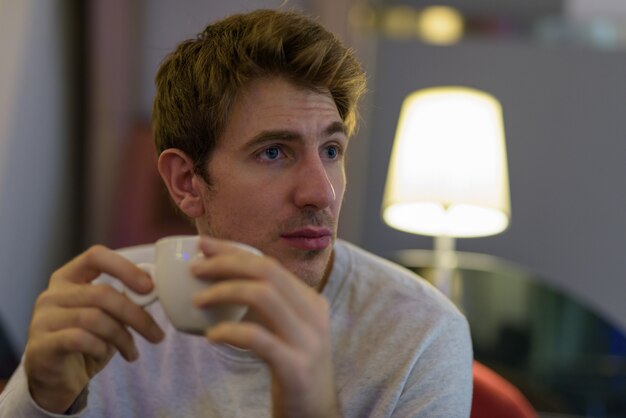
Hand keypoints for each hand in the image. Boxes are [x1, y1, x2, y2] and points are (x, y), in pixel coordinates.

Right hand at [23, 245, 164, 412]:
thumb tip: (153, 290)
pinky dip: (100, 348)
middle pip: (102, 293)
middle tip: (157, 333)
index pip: (96, 257)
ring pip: (94, 318)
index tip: (149, 287)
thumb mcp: (108, 316)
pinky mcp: (41, 345)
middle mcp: (52, 294)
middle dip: (136, 315)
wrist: (56, 378)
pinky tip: (104, 354)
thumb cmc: (87, 341)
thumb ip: (123, 299)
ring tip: (133, 351)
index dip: (125, 268)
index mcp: (69, 277)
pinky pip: (79, 339)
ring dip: (122, 337)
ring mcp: (43, 319)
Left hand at [191, 237, 339, 417]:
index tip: (204, 245)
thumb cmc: (292, 367)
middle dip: (226, 263)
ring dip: (224, 291)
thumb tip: (219, 283)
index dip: (234, 250)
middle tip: (196, 269)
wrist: (316, 412)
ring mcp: (308, 339)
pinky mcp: (296, 366)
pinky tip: (211, 336)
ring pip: (264, 296)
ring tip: (198, 300)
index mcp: (310, 300)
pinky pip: (258, 338)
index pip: (270, 263)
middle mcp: (314, 313)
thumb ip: (265, 307)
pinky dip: (230, 331)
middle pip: (267, 271)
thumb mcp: (285, 330)